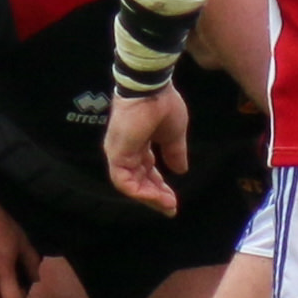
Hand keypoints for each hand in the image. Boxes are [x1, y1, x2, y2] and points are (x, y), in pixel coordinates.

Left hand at [102, 87, 191, 216]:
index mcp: (139, 145)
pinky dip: (140, 192)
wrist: (151, 88)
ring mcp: (119, 153)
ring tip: (168, 205)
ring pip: (130, 185)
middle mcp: (126, 151)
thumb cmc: (162, 104)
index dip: (160, 187)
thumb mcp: (174, 134)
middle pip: (138, 181)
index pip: (147, 173)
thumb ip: (175, 153)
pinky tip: (157, 197)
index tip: (173, 200)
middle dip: (156, 196)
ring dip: (149, 197)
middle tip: (171, 208)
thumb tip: (181, 171)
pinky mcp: (117, 155)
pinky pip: (125, 182)